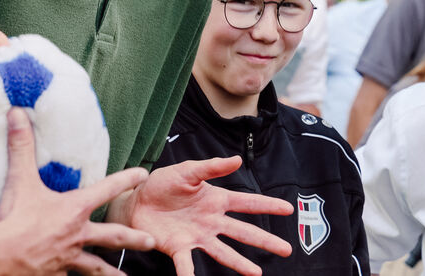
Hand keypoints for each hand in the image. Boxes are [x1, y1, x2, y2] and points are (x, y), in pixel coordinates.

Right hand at [0, 108, 155, 274]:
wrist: (1, 259)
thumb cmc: (15, 220)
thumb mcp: (20, 181)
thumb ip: (21, 146)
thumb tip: (16, 113)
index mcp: (75, 209)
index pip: (107, 188)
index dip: (127, 179)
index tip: (144, 174)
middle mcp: (78, 234)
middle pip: (113, 236)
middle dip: (133, 238)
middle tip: (151, 242)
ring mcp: (69, 256)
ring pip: (96, 266)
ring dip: (112, 273)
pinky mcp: (57, 274)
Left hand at [119, 156, 293, 275]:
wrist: (135, 201)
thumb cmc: (162, 184)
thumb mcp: (187, 171)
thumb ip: (211, 167)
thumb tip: (238, 160)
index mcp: (216, 200)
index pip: (247, 202)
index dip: (268, 205)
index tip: (288, 209)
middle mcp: (211, 222)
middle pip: (243, 232)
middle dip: (265, 241)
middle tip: (286, 250)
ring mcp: (197, 237)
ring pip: (223, 252)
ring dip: (240, 263)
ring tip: (257, 274)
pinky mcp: (178, 248)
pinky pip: (186, 264)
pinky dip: (190, 275)